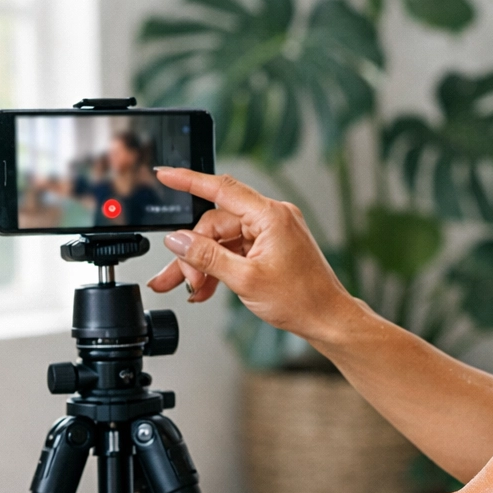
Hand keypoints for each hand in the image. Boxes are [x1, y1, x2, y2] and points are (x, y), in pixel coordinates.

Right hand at [146, 169, 353, 338]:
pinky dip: (219, 268)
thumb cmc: (302, 299)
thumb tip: (178, 241)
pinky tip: (205, 288)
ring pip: (221, 241)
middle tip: (185, 279)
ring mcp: (271, 233)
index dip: (189, 180)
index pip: (222, 189)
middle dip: (195, 252)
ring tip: (190, 288)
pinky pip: (234, 251)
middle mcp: (272, 218)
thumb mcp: (245, 279)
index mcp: (271, 216)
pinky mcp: (270, 248)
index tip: (165, 174)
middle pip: (216, 223)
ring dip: (203, 264)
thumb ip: (207, 257)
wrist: (327, 319)